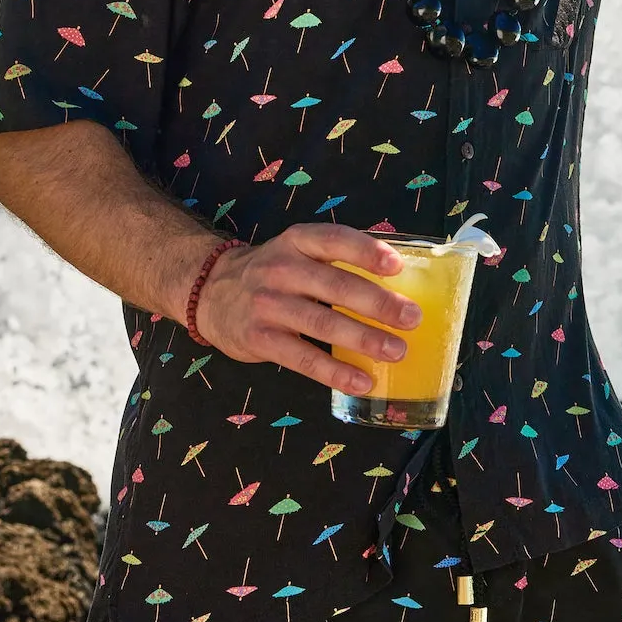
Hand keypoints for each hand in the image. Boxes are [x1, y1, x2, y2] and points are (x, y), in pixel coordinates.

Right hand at [193, 223, 420, 393]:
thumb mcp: (296, 252)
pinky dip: (335, 372)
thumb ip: (335, 262)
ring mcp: (269, 305)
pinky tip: (361, 380)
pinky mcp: (260, 339)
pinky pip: (304, 358)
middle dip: (378, 304)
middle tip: (411, 318)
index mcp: (297, 242)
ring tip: (396, 351)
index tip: (397, 266)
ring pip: (323, 324)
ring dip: (364, 339)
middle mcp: (282, 269)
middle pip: (336, 286)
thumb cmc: (272, 274)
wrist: (210, 293)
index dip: (366, 252)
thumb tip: (396, 284)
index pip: (335, 240)